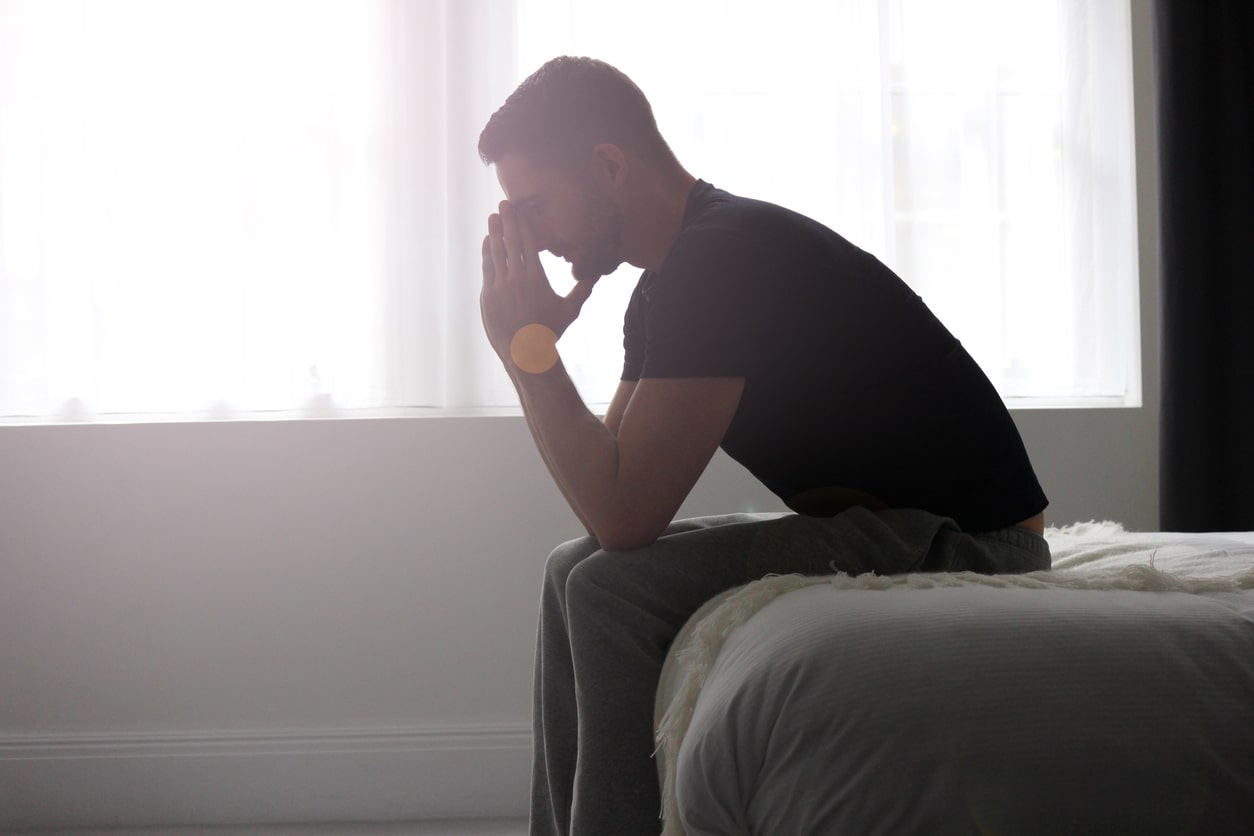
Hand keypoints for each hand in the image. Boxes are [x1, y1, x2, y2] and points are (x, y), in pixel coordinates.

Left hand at [480, 201, 595, 361]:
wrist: (526, 352)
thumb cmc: (550, 330)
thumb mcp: (571, 309)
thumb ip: (584, 288)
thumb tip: (599, 274)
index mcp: (537, 278)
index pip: (529, 244)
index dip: (523, 226)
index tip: (520, 212)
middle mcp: (518, 279)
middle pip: (512, 243)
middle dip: (508, 222)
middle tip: (504, 204)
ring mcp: (501, 286)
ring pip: (497, 253)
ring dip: (495, 233)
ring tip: (493, 217)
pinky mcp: (488, 296)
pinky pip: (487, 268)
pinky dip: (487, 253)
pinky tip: (487, 241)